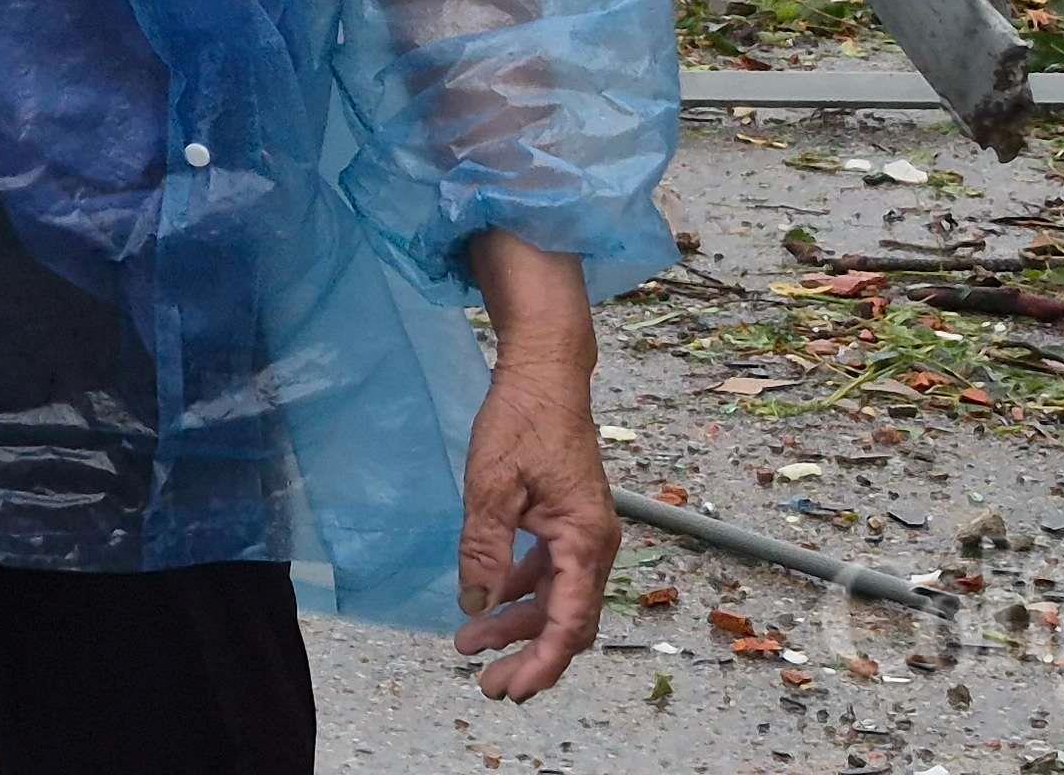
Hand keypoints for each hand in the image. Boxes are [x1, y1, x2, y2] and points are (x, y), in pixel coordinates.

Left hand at [453, 358, 615, 700]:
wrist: (545, 374)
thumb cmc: (522, 422)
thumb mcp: (491, 485)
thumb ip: (485, 549)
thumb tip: (477, 606)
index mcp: (584, 541)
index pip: (569, 622)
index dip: (542, 662)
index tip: (513, 689)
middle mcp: (593, 546)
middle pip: (567, 621)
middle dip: (527, 655)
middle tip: (487, 684)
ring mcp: (583, 534)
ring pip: (555, 599)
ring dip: (518, 624)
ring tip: (470, 644)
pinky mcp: (568, 522)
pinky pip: (549, 573)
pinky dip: (521, 592)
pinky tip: (488, 601)